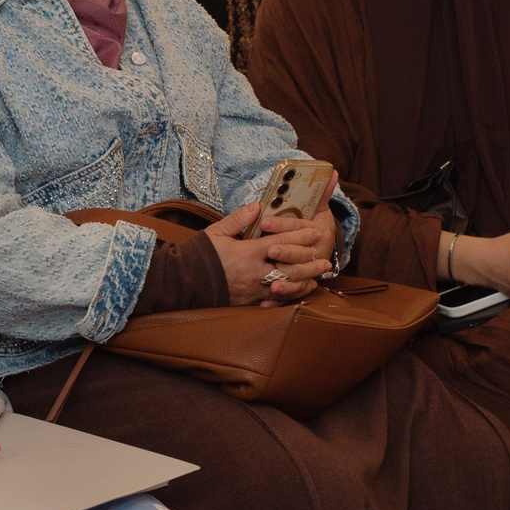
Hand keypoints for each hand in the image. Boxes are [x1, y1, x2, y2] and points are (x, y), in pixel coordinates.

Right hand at [204, 200, 329, 303]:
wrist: (183, 283)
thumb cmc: (199, 255)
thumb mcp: (217, 232)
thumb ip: (238, 219)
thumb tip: (257, 207)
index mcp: (248, 252)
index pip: (281, 241)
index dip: (300, 235)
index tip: (315, 231)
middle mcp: (254, 272)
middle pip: (290, 266)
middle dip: (310, 261)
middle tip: (326, 257)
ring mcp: (253, 290)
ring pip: (286, 285)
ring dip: (305, 280)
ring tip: (319, 276)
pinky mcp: (248, 302)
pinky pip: (274, 300)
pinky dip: (290, 295)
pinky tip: (299, 292)